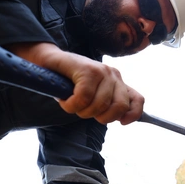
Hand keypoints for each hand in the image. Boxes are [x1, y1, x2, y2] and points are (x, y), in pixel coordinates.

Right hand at [5, 41, 143, 124]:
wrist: (47, 60)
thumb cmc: (68, 81)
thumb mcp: (93, 94)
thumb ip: (107, 103)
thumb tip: (122, 119)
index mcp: (117, 82)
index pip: (137, 99)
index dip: (133, 114)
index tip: (121, 123)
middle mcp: (113, 75)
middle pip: (118, 107)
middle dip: (100, 117)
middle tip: (84, 111)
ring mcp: (101, 71)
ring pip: (99, 105)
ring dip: (81, 111)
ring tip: (71, 103)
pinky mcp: (87, 69)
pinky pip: (83, 98)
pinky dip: (71, 105)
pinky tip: (64, 100)